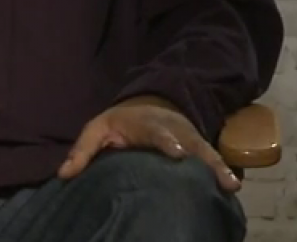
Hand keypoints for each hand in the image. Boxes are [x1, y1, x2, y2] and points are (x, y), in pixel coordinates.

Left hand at [57, 95, 239, 191]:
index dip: (167, 141)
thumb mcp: (97, 129)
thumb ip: (83, 150)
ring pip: (207, 152)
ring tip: (232, 185)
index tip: (176, 153)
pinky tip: (232, 188)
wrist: (148, 106)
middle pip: (192, 142)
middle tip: (216, 175)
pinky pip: (212, 159)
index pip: (159, 132)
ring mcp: (190, 138)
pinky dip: (223, 171)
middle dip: (204, 158)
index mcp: (149, 124)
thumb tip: (64, 174)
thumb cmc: (119, 122)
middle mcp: (175, 130)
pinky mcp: (198, 148)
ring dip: (219, 167)